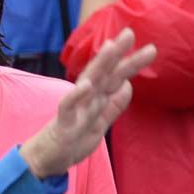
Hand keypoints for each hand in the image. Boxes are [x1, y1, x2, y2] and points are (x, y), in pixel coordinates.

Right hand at [22, 28, 155, 176]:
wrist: (47, 161)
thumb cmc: (72, 139)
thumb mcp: (99, 123)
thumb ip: (113, 105)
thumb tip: (128, 84)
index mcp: (95, 100)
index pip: (113, 78)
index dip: (128, 64)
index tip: (146, 49)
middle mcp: (85, 100)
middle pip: (103, 74)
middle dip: (116, 54)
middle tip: (129, 33)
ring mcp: (74, 110)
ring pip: (87, 84)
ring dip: (98, 65)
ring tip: (110, 47)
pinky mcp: (63, 124)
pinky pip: (68, 107)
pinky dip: (76, 95)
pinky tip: (86, 84)